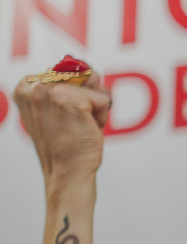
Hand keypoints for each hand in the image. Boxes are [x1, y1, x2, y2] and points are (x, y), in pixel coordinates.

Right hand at [15, 69, 108, 188]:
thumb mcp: (61, 109)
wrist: (67, 172)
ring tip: (79, 127)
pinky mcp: (70, 100)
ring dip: (95, 108)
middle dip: (87, 100)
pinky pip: (103, 98)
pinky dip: (102, 116)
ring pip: (93, 87)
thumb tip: (94, 74)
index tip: (62, 117)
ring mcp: (50, 91)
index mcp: (25, 86)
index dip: (75, 95)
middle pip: (81, 76)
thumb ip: (73, 86)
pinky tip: (87, 130)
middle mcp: (33, 85)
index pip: (66, 71)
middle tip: (73, 124)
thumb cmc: (66, 144)